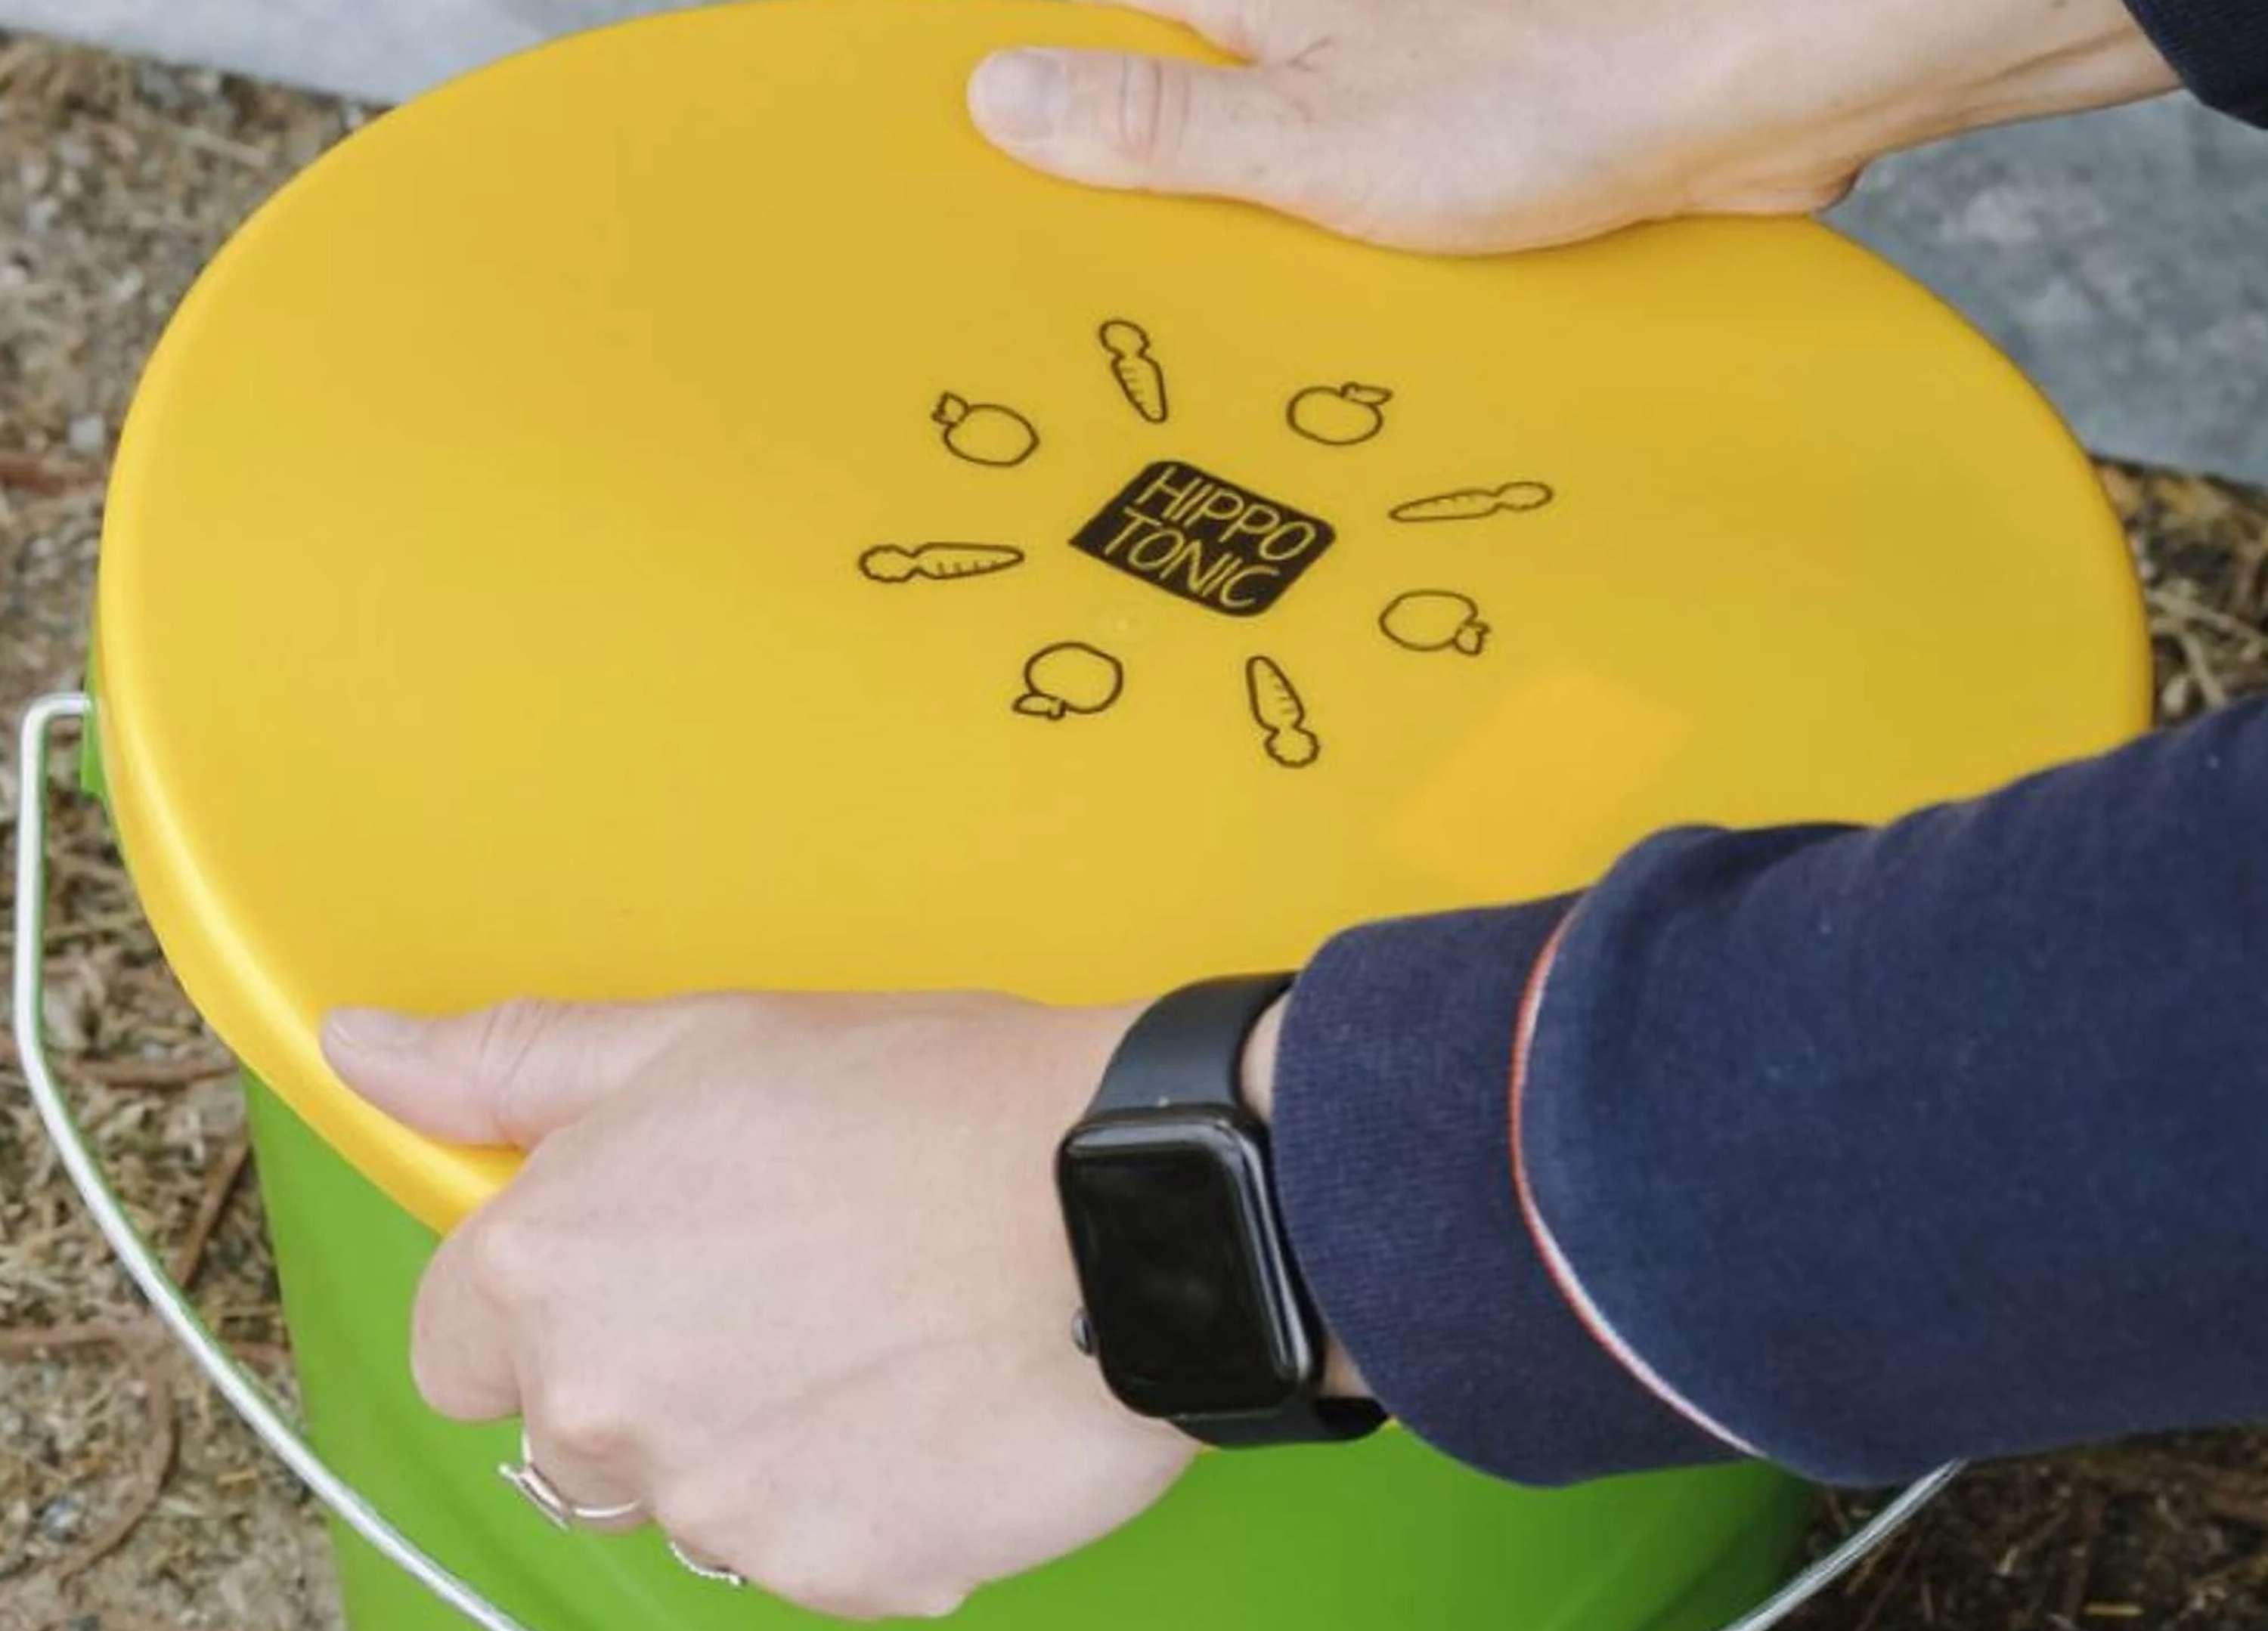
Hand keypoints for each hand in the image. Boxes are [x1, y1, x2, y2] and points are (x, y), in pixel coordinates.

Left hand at [322, 991, 1194, 1619]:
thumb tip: (361, 1048)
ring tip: (887, 1345)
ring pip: (703, 1506)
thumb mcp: (703, 1042)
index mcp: (543, 1277)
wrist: (1121, 1203)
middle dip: (658, 1380)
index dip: (553, 1299)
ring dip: (765, 1450)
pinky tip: (944, 1409)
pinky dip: (871, 1502)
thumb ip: (513, 1063)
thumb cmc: (924, 1101)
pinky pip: (822, 1556)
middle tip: (798, 1289)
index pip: (457, 1349)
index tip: (653, 1259)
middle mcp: (601, 1416)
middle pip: (576, 1439)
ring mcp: (721, 1515)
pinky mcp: (841, 1581)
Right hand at [966, 0, 2174, 251]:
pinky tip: (1278, 347)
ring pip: (1253, 168)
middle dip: (1099, 189)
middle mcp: (1315, 30)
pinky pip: (1341, 216)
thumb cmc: (1542, 92)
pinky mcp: (1455, 154)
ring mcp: (1385, 89)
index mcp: (1259, 5)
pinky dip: (1301, 274)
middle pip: (1167, 105)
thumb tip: (997, 96)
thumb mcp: (1310, 133)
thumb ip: (1161, 125)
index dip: (1021, 85)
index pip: (1105, 31)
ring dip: (1199, 249)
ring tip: (1124, 361)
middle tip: (1025, 315)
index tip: (935, 166)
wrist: (1746, 95)